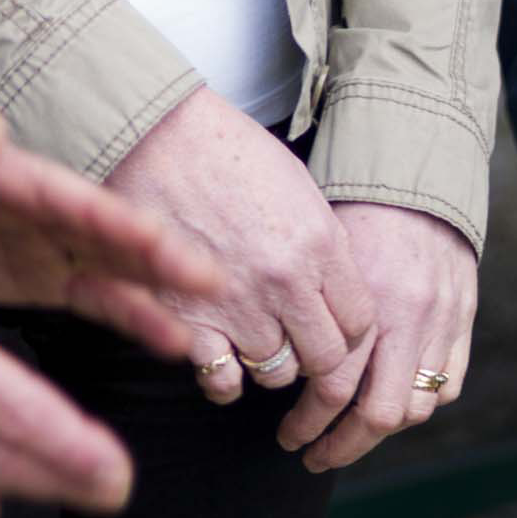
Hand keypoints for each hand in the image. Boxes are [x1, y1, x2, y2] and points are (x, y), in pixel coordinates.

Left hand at [0, 54, 217, 356]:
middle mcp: (27, 202)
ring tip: (210, 309)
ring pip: (109, 263)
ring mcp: (38, 240)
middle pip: (97, 226)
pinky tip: (179, 341)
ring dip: (157, 284)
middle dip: (150, 249)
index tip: (146, 232)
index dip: (99, 212)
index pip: (52, 189)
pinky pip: (94, 300)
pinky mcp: (36, 278)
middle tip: (206, 275)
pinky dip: (135, 317)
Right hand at [102, 87, 374, 434]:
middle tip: (296, 341)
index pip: (360, 322)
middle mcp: (287, 283)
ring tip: (253, 339)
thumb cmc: (224, 150)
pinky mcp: (190, 319)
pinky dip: (224, 379)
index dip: (348, 331)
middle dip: (315, 356)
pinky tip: (221, 360)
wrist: (155, 136)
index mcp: (319, 245)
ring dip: (268, 363)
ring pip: (276, 373)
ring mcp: (239, 306)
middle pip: (326, 359)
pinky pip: (222, 380)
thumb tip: (334, 285)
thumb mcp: (295, 185)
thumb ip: (321, 242)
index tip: (331, 325)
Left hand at [288, 202, 478, 472]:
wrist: (415, 177)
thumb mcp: (323, 257)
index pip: (335, 387)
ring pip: (416, 408)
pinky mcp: (463, 321)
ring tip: (350, 436)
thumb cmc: (354, 213)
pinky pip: (447, 385)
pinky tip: (391, 402)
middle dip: (342, 447)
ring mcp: (442, 322)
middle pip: (379, 415)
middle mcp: (408, 318)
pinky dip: (419, 402)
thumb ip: (312, 313)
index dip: (308, 424)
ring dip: (380, 431)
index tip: (289, 437)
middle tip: (314, 456)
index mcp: (366, 300)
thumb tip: (282, 369)